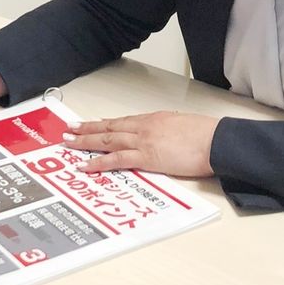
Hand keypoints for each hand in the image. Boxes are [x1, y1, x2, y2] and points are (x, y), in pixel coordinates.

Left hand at [64, 111, 218, 176]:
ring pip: (107, 140)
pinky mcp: (146, 157)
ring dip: (85, 141)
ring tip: (69, 142)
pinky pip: (116, 159)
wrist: (214, 140)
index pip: (122, 121)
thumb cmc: (205, 135)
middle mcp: (144, 127)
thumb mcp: (183, 127)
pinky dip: (98, 162)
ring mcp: (143, 141)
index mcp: (153, 119)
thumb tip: (165, 139)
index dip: (103, 123)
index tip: (90, 124)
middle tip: (69, 129)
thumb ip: (169, 132)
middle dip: (87, 129)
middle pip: (109, 127)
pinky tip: (85, 164)